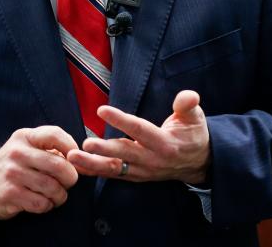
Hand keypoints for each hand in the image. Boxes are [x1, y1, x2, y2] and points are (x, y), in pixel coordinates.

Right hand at [0, 126, 78, 221]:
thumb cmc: (14, 165)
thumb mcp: (26, 147)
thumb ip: (49, 148)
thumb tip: (77, 158)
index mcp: (24, 137)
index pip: (54, 134)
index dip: (71, 147)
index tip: (74, 159)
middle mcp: (17, 153)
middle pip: (59, 165)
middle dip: (71, 177)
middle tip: (69, 182)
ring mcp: (13, 174)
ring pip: (52, 187)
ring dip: (60, 195)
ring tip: (57, 195)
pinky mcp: (10, 194)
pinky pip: (41, 203)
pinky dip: (48, 205)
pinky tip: (44, 202)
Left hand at [67, 90, 210, 183]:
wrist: (198, 163)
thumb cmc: (194, 135)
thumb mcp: (195, 117)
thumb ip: (188, 105)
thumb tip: (188, 96)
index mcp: (165, 143)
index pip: (139, 129)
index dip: (121, 120)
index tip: (102, 110)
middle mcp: (151, 159)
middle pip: (124, 154)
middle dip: (103, 149)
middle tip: (84, 143)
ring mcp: (142, 171)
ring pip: (115, 169)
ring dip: (92, 164)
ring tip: (73, 157)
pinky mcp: (136, 176)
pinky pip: (113, 175)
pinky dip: (95, 172)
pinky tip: (78, 166)